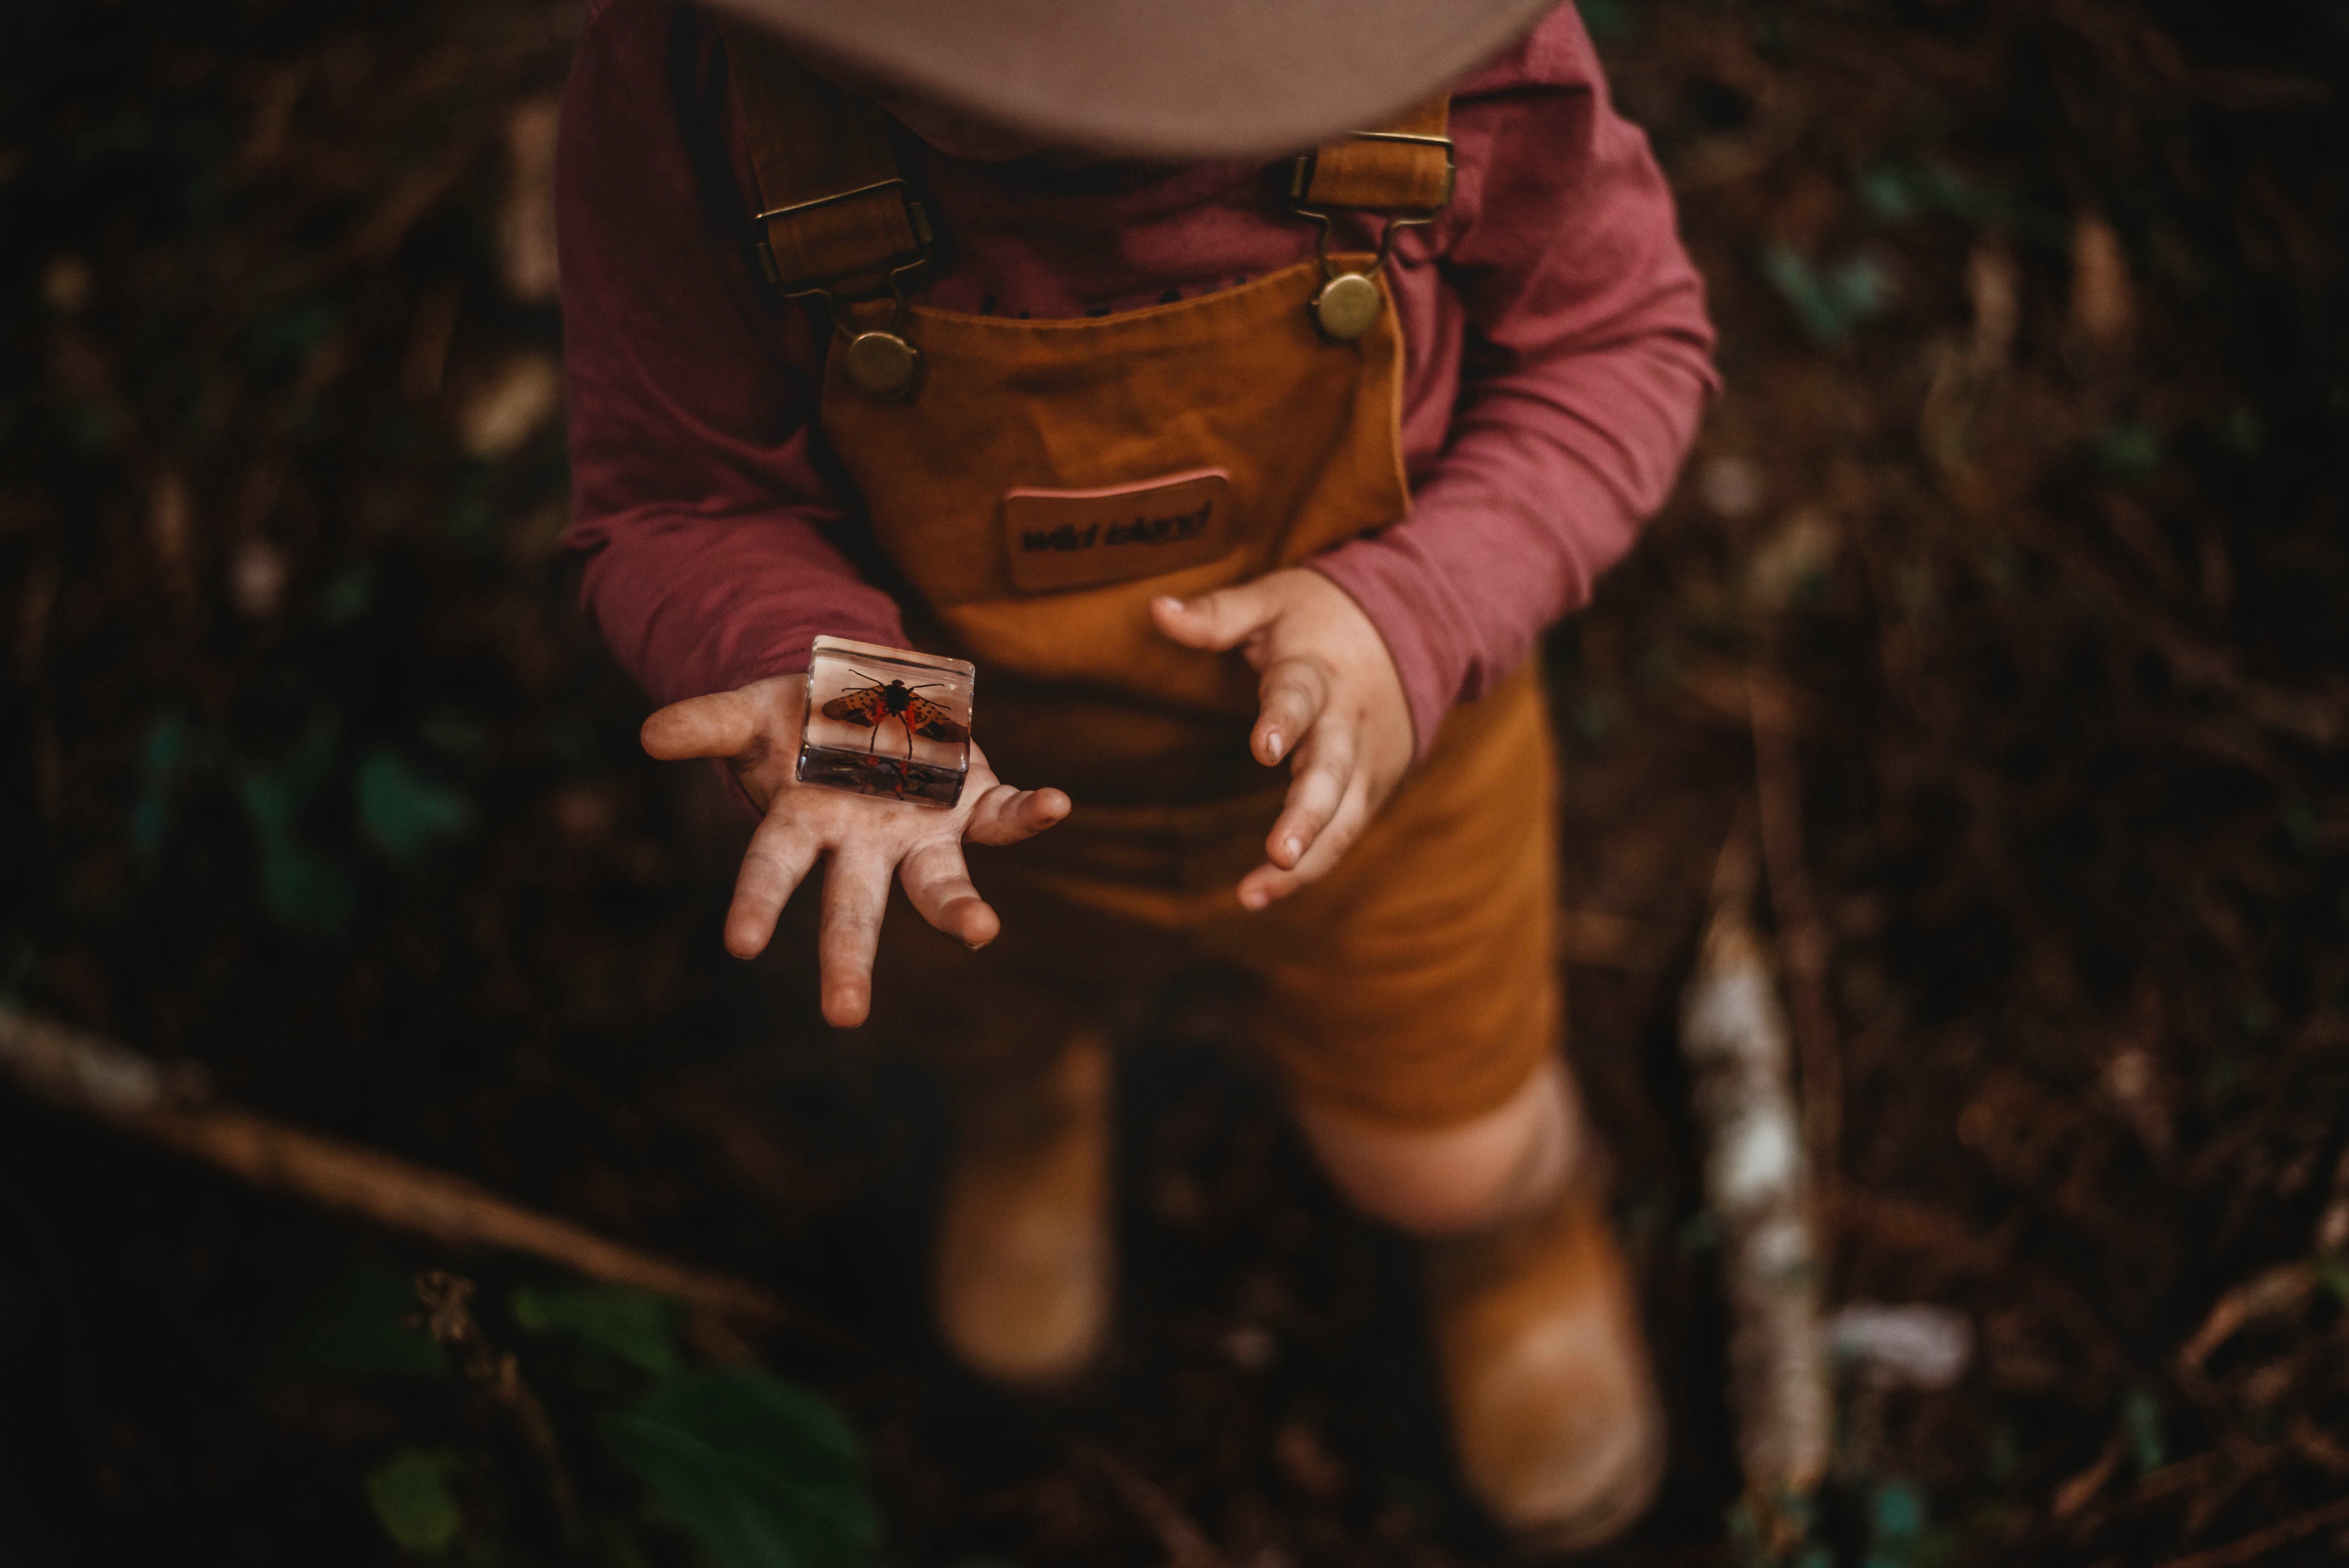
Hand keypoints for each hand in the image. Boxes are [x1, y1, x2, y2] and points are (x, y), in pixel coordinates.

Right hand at [641, 675, 1068, 1026]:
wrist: (868, 699)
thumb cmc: (803, 720)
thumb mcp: (754, 714)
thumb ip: (709, 724)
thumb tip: (648, 735)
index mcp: (807, 823)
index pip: (774, 868)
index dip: (759, 901)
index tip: (741, 944)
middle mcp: (867, 844)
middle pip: (855, 907)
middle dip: (848, 960)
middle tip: (843, 1015)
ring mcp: (925, 830)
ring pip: (940, 884)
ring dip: (960, 911)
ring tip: (981, 933)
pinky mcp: (974, 803)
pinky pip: (1005, 816)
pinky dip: (1031, 813)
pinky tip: (1057, 805)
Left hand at [1151, 570, 1412, 908]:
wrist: (1417, 624)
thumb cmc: (1323, 615)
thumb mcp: (1272, 599)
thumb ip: (1217, 614)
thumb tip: (1156, 608)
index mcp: (1318, 674)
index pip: (1300, 698)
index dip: (1283, 721)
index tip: (1263, 747)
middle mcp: (1349, 724)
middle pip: (1332, 775)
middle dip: (1307, 817)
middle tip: (1279, 855)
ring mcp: (1369, 761)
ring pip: (1345, 820)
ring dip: (1307, 860)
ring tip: (1255, 894)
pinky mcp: (1376, 787)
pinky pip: (1345, 833)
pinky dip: (1313, 865)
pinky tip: (1265, 893)